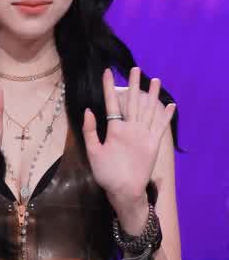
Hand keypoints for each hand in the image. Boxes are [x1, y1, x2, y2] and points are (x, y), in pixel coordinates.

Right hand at [82, 66, 175, 201]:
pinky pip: (161, 126)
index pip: (111, 102)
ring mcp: (145, 135)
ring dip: (152, 95)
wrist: (126, 190)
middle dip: (133, 84)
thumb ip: (90, 131)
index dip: (109, 86)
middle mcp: (132, 128)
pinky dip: (166, 115)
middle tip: (135, 69)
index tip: (107, 72)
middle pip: (133, 102)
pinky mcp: (154, 144)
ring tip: (155, 80)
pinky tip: (170, 104)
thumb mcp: (92, 152)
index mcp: (116, 129)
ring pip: (149, 110)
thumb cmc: (106, 173)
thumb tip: (88, 111)